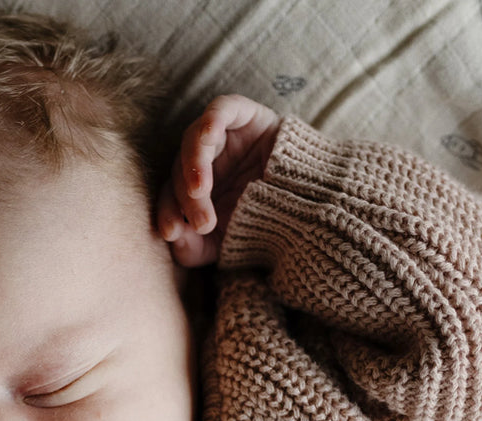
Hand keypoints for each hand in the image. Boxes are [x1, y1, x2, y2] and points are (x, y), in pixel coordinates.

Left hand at [158, 94, 280, 266]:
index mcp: (195, 189)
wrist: (313, 204)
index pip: (170, 196)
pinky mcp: (242, 115)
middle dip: (188, 200)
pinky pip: (219, 110)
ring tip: (200, 190)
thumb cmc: (263, 224)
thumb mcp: (224, 245)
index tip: (172, 232)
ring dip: (194, 165)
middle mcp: (204, 161)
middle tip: (204, 222)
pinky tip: (209, 136)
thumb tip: (171, 239)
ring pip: (193, 142)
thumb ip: (192, 249)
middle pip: (180, 172)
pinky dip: (211, 121)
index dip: (168, 212)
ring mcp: (221, 136)